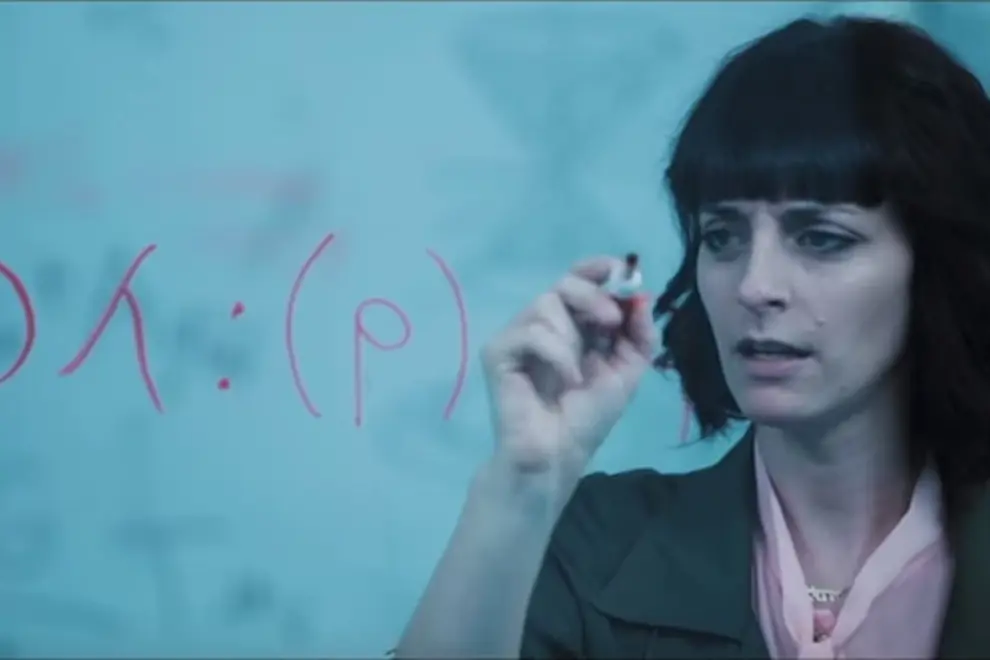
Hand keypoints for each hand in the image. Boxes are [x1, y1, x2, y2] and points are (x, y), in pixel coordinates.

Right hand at [480, 256, 656, 478]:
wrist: (558, 454)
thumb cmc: (588, 417)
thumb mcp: (628, 372)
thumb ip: (639, 334)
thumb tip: (641, 296)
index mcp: (574, 324)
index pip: (579, 278)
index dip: (598, 268)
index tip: (621, 271)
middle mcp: (544, 323)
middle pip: (564, 283)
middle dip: (593, 297)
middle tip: (610, 322)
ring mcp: (518, 335)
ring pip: (546, 304)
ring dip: (572, 339)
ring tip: (576, 376)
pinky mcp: (498, 351)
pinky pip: (531, 332)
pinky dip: (556, 355)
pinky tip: (564, 380)